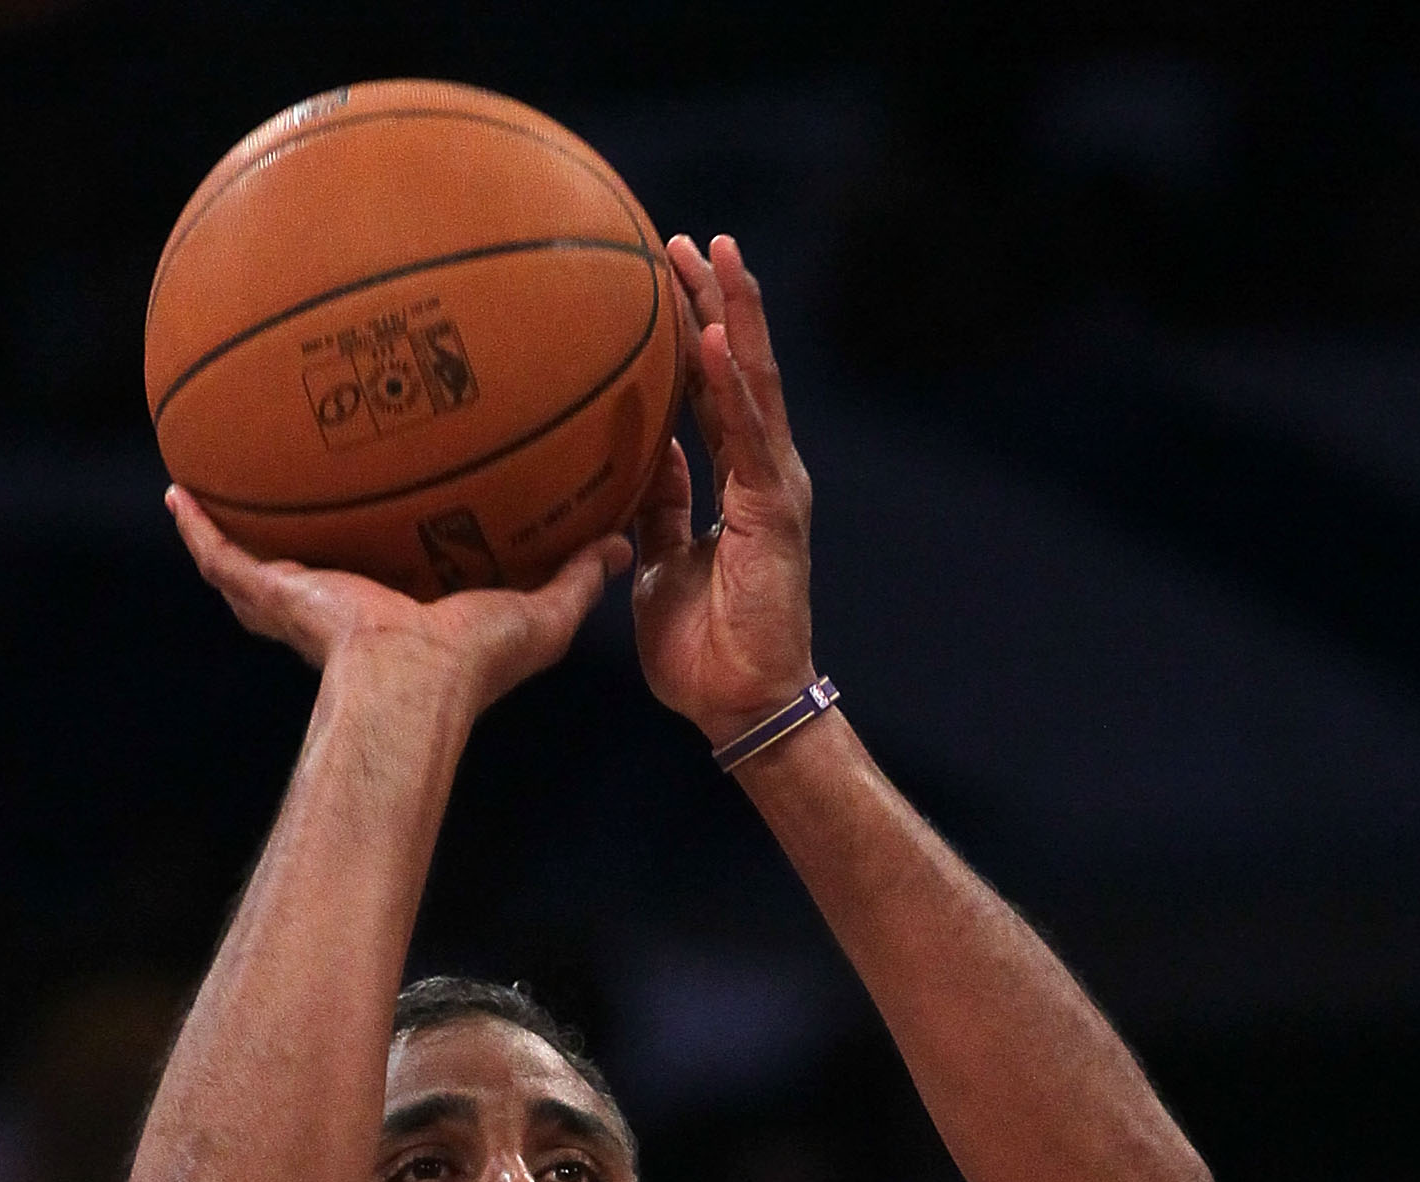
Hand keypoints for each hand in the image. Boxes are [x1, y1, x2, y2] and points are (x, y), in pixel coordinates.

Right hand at [165, 487, 630, 719]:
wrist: (413, 685)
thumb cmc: (473, 667)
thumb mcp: (541, 614)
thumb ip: (579, 578)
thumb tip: (623, 540)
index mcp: (398, 609)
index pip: (386, 570)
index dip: (385, 540)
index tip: (385, 503)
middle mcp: (343, 604)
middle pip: (313, 562)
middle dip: (299, 530)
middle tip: (290, 485)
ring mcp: (300, 600)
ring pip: (256, 559)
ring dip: (232, 524)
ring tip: (209, 476)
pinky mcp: (272, 596)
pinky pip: (222, 558)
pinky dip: (196, 528)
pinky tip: (175, 491)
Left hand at [631, 234, 816, 747]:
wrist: (740, 704)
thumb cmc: (700, 649)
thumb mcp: (659, 564)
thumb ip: (658, 507)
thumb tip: (645, 453)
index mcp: (738, 483)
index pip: (715, 392)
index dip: (695, 333)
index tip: (668, 276)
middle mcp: (764, 473)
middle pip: (740, 369)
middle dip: (718, 300)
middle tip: (688, 238)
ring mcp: (775, 487)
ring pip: (753, 385)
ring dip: (733, 317)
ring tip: (713, 254)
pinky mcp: (775, 511)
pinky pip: (747, 437)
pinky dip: (730, 386)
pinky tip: (715, 338)